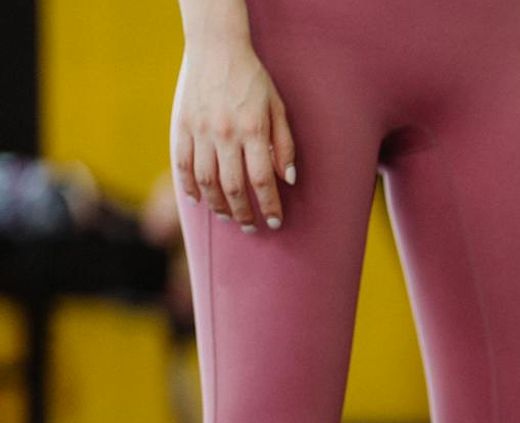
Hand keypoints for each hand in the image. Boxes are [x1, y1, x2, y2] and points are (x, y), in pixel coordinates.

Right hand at [172, 36, 295, 230]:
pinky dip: (189, 186)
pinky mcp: (181, 126)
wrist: (216, 49)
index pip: (262, 180)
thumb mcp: (278, 107)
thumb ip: (284, 145)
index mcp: (252, 130)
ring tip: (228, 216)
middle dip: (243, 212)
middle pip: (233, 186)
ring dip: (217, 204)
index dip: (269, 205)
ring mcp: (199, 131)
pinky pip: (182, 164)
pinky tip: (198, 200)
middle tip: (250, 227)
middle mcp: (225, 134)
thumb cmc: (253, 79)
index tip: (275, 222)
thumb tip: (288, 179)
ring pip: (206, 180)